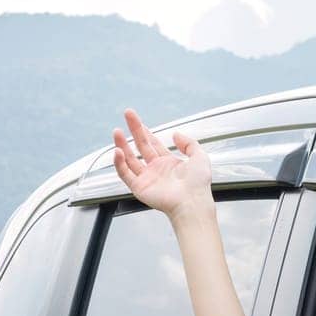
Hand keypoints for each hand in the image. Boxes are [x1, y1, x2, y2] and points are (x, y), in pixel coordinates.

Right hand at [112, 108, 212, 224]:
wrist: (192, 202)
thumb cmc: (198, 184)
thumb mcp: (199, 157)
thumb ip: (189, 143)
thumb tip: (175, 134)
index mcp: (168, 163)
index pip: (152, 144)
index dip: (144, 131)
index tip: (135, 118)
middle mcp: (156, 170)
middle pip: (140, 146)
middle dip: (134, 130)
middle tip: (127, 114)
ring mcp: (146, 179)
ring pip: (129, 159)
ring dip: (122, 145)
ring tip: (116, 132)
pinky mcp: (139, 188)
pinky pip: (125, 174)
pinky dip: (119, 163)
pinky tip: (117, 151)